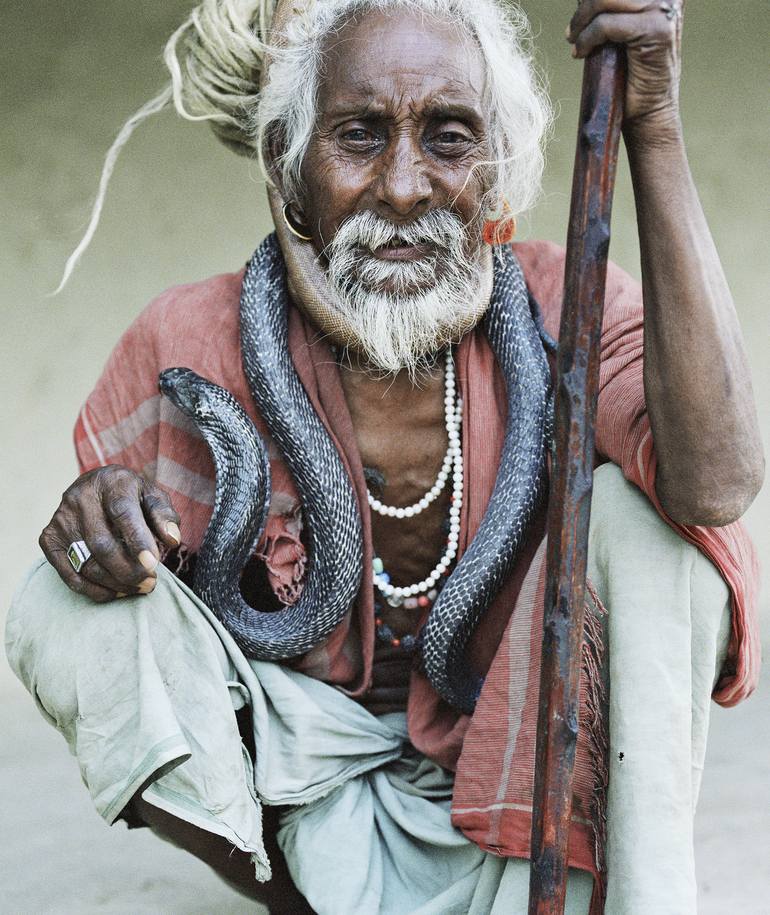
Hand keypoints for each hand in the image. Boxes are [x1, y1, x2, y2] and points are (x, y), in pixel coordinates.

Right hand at [39, 465, 180, 601]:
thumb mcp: (153, 496)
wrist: (96, 486)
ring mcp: (61, 519)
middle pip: (101, 544)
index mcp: (111, 482)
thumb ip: (165, 516)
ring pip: (87, 563)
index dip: (137, 541)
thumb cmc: (132, 496)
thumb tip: (172, 540)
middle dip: (128, 570)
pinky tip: (117, 591)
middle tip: (151, 582)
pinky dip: (95, 590)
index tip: (153, 564)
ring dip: (116, 583)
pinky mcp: (49, 539)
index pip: (122, 513)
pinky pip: (70, 575)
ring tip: (140, 587)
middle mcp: (80, 498)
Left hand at [567, 0, 683, 131]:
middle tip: (572, 31)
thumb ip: (613, 9)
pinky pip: (606, 24)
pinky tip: (580, 53)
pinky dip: (587, 39)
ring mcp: (663, 10)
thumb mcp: (622, 31)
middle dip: (585, 7)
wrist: (648, 110)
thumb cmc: (632, 74)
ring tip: (574, 40)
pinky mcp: (654, 30)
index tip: (580, 12)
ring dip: (582, 21)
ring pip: (605, 0)